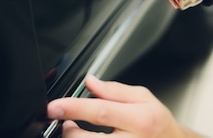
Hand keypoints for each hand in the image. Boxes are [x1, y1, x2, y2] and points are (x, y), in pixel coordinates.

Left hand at [47, 75, 206, 137]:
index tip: (55, 106)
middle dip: (68, 129)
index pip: (101, 112)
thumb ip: (115, 90)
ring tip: (76, 129)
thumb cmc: (157, 122)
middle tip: (66, 120)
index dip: (74, 108)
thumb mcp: (144, 97)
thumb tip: (90, 82)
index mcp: (140, 120)